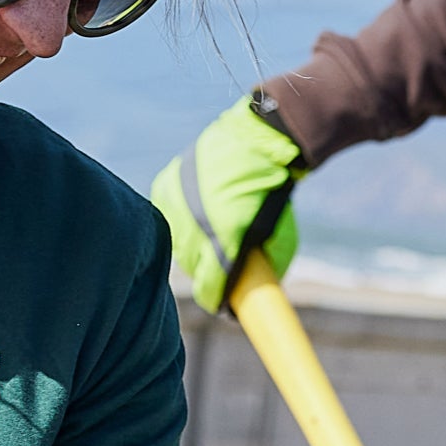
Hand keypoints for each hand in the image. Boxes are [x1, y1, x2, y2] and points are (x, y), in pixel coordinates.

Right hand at [149, 93, 303, 311]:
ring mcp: (176, 205)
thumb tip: (252, 294)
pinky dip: (181, 220)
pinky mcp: (165, 187)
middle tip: (223, 261)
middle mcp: (195, 225)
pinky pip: (168, 217)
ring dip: (193, 244)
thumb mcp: (280, 237)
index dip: (216, 299)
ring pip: (179, 244)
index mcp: (224, 240)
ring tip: (212, 231)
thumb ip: (265, 268)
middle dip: (208, 270)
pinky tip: (197, 213)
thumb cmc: (273, 193)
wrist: (258, 143)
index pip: (210, 289)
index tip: (223, 303)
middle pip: (193, 267)